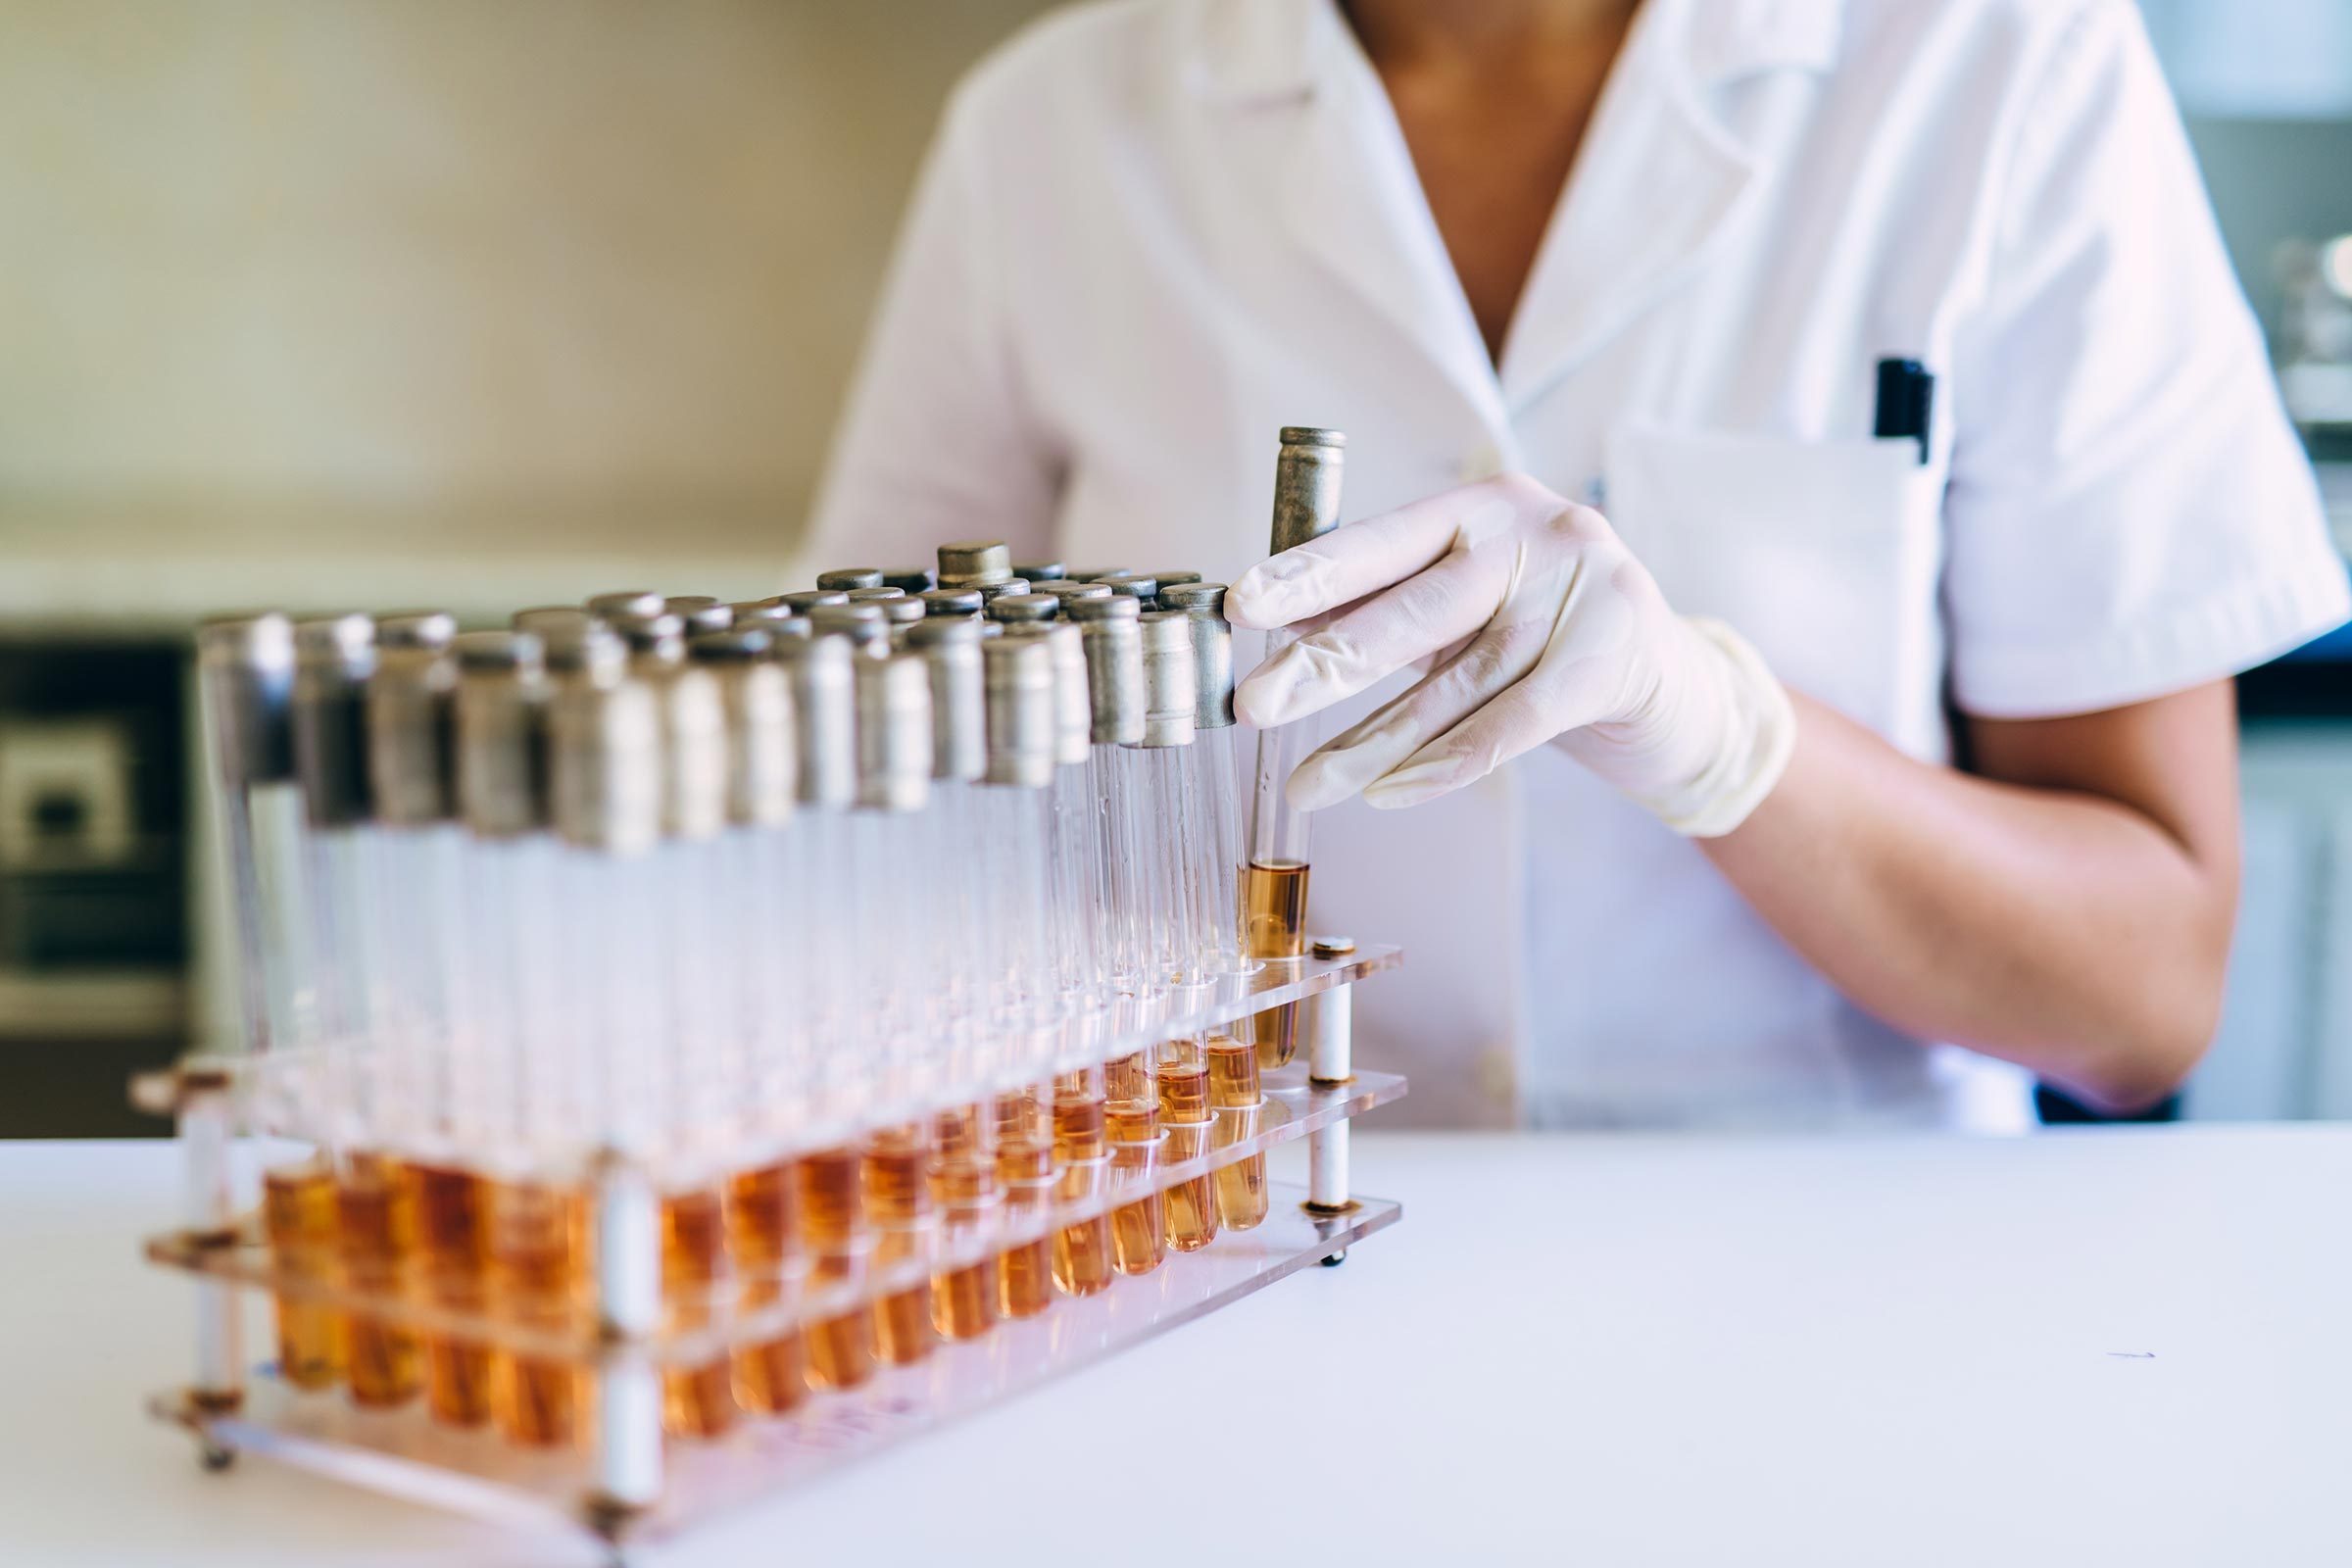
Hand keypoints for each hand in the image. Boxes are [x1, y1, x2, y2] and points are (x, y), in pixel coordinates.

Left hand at [1226, 474, 1794, 836]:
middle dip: (1328, 662)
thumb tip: (1286, 627)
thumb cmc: (1544, 636)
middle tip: (1255, 705)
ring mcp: (1584, 592)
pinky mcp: (1615, 660)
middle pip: (1418, 608)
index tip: (1244, 604)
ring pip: (1458, 682)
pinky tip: (1386, 794)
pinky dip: (1443, 765)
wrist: (1671, 683)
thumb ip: (1390, 606)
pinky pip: (1511, 725)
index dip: (1313, 571)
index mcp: (1484, 506)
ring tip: (1307, 786)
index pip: (1385, 537)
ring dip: (1372, 741)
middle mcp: (1536, 534)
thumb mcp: (1466, 607)